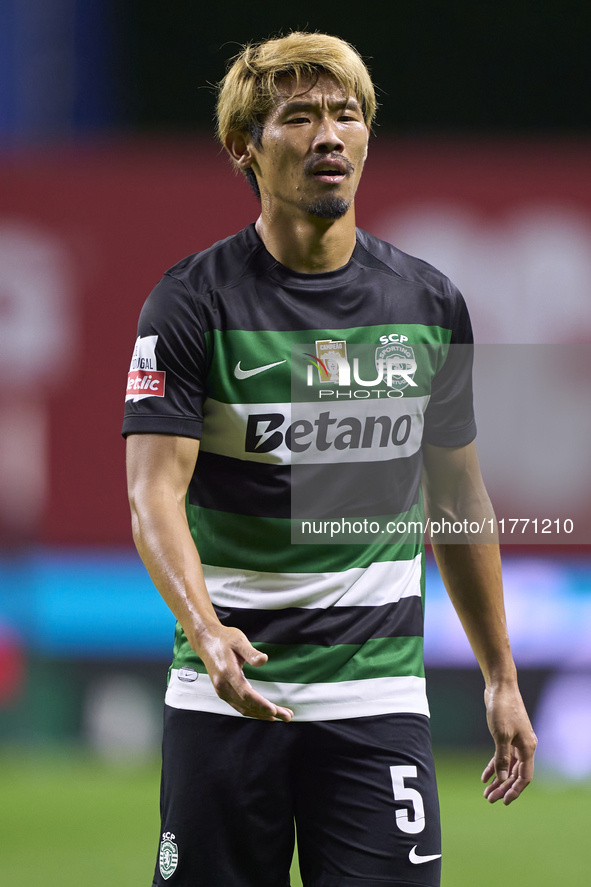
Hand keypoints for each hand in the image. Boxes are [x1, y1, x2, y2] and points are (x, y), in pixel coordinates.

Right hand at [192, 623, 293, 721]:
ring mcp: (221, 690)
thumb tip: (264, 660)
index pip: (246, 693)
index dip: (260, 704)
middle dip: (267, 712)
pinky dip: (252, 711)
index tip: (275, 711)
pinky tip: (262, 713)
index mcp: (228, 672)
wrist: (206, 641)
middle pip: (247, 704)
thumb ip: (251, 652)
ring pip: (243, 708)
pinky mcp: (222, 691)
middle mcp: (223, 685)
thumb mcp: (239, 641)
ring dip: (261, 714)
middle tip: (287, 716)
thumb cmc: (225, 639)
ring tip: (280, 716)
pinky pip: (238, 706)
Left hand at [481, 682, 536, 804]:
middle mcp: (525, 746)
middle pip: (515, 774)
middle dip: (503, 788)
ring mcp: (516, 741)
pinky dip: (494, 766)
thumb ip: (502, 758)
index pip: (524, 777)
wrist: (500, 687)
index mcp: (528, 748)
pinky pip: (501, 756)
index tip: (504, 801)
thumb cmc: (502, 709)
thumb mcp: (501, 735)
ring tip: (486, 792)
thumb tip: (502, 779)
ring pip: (507, 766)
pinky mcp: (507, 735)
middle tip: (489, 799)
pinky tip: (484, 777)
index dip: (515, 790)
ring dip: (498, 780)